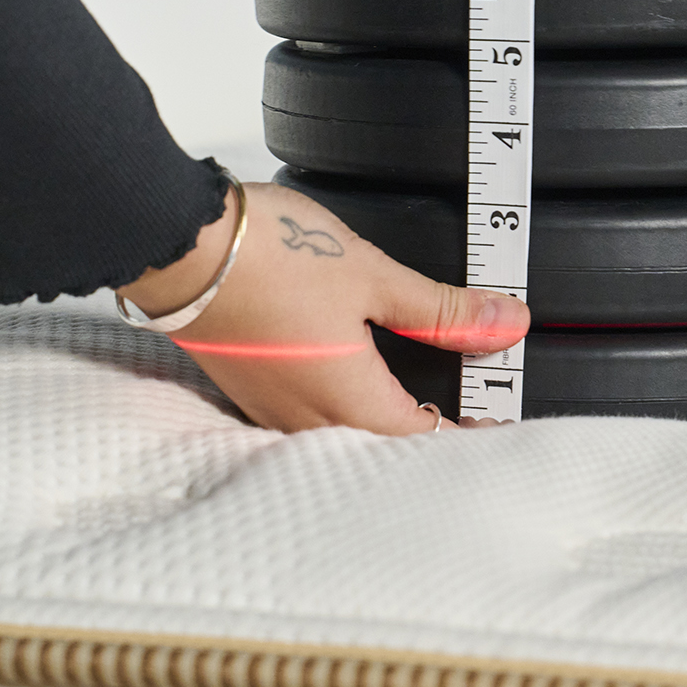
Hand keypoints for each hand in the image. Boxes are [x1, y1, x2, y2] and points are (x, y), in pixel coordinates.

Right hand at [119, 181, 528, 433]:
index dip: (467, 431)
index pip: (425, 439)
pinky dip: (341, 400)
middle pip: (384, 443)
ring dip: (382, 416)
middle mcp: (306, 420)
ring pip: (343, 431)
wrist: (178, 242)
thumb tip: (508, 325)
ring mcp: (270, 407)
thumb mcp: (374, 277)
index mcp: (348, 402)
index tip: (495, 415)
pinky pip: (306, 412)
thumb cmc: (267, 256)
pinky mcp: (247, 384)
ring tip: (417, 388)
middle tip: (467, 402)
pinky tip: (352, 371)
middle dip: (426, 427)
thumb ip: (444, 309)